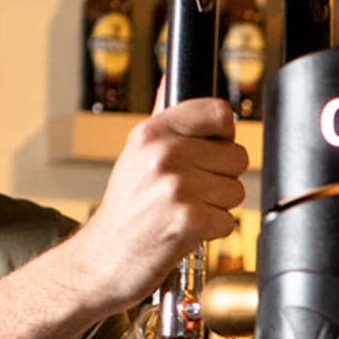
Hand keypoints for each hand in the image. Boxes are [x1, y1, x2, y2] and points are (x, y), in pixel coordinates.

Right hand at [67, 98, 248, 306]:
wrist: (101, 261)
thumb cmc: (124, 211)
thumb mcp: (135, 155)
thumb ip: (162, 118)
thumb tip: (172, 77)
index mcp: (153, 132)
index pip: (219, 113)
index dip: (222, 136)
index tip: (208, 151)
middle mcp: (165, 154)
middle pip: (237, 156)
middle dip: (220, 178)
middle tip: (188, 192)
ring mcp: (178, 187)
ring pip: (236, 190)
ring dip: (216, 207)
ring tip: (182, 212)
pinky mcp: (190, 220)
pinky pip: (229, 221)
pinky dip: (212, 231)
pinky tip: (184, 231)